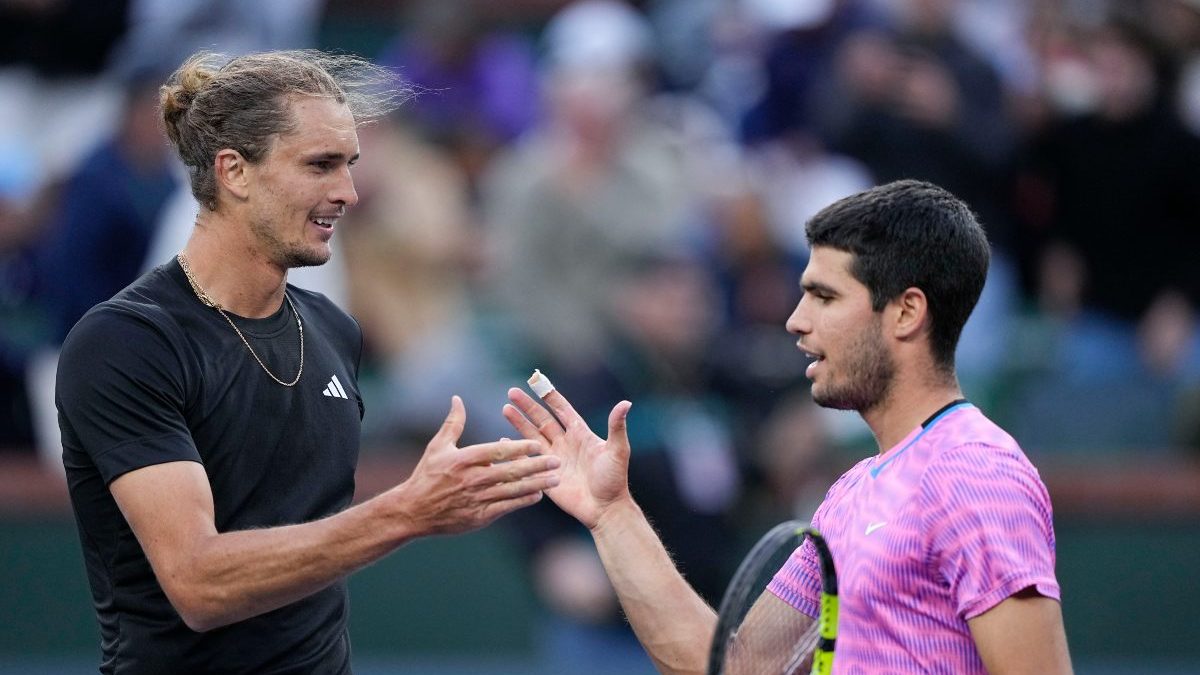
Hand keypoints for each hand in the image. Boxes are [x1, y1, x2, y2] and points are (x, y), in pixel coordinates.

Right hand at [391, 396, 559, 535]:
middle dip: (535, 467)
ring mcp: (476, 499)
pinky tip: (538, 495)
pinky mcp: (479, 516)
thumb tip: (458, 398)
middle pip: (510, 471)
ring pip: (512, 491)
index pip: (497, 451)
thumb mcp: (438, 446)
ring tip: (555, 479)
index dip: (518, 448)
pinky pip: (506, 507)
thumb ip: (453, 423)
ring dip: (536, 484)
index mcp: (464, 459)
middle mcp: (472, 479)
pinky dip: (522, 501)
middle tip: (556, 461)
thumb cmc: (426, 475)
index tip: (537, 444)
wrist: (413, 511)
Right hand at [503, 386, 632, 529]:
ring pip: (532, 436)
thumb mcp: (618, 451)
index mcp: (580, 434)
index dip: (550, 396)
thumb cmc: (614, 480)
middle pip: (542, 420)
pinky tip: (504, 440)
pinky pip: (528, 459)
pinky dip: (516, 450)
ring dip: (519, 423)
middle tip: (512, 392)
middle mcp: (565, 444)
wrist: (605, 509)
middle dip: (528, 406)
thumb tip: (626, 403)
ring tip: (505, 409)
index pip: (562, 410)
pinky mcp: (546, 475)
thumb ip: (617, 427)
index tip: (537, 382)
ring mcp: (554, 459)